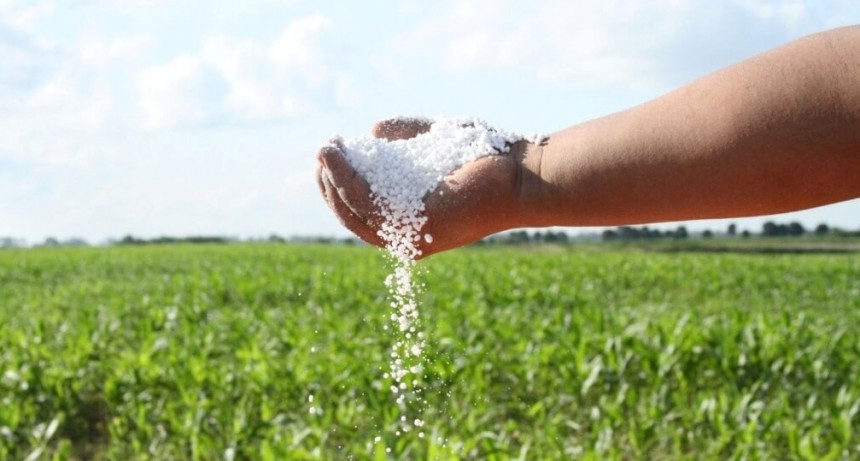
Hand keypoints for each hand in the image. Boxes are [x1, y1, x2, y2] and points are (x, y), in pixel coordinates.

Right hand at [316, 118, 539, 258]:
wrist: (523, 173)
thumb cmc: (487, 158)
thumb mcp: (434, 142)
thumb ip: (406, 136)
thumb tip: (374, 131)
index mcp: (414, 223)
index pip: (365, 213)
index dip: (341, 187)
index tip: (331, 158)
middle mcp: (410, 237)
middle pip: (353, 216)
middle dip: (330, 186)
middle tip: (321, 154)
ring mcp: (412, 236)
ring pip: (354, 211)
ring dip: (331, 180)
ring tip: (323, 151)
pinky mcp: (417, 227)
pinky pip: (367, 203)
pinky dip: (344, 178)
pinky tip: (335, 155)